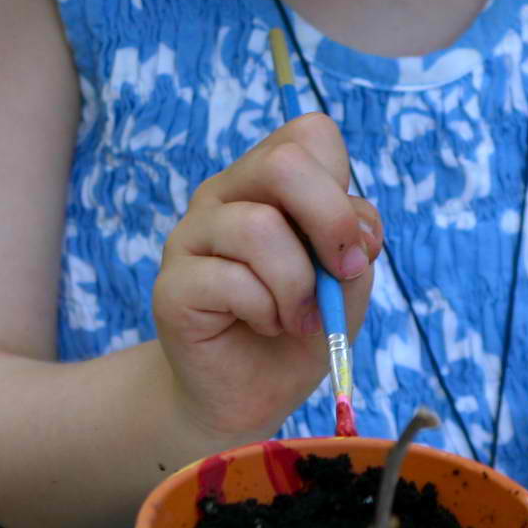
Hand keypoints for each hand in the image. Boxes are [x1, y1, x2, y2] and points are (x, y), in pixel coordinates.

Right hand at [153, 113, 381, 442]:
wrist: (251, 393)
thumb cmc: (301, 325)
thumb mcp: (348, 277)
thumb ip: (355, 238)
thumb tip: (353, 228)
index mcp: (267, 180)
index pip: (309, 134)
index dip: (342, 185)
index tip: (353, 245)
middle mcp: (225, 194)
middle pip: (283, 163)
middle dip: (330, 220)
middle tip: (339, 274)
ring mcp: (191, 235)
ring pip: (258, 226)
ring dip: (298, 284)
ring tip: (297, 317)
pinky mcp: (172, 285)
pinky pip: (233, 280)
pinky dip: (268, 311)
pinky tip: (266, 327)